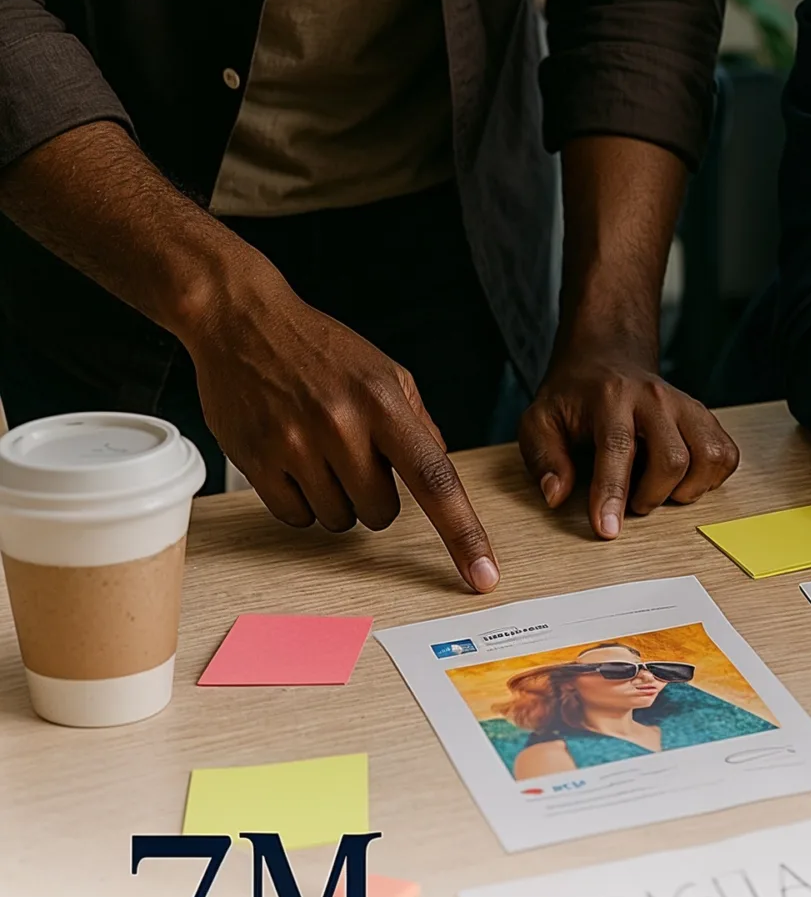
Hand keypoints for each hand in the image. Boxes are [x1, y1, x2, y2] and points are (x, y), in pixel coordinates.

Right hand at [186, 266, 498, 592]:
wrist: (243, 322)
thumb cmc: (323, 350)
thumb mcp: (387, 374)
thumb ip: (419, 427)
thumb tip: (441, 478)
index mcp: (385, 403)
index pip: (436, 479)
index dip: (463, 532)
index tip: (483, 574)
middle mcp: (342, 425)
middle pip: (381, 512)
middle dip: (377, 497)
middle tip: (356, 457)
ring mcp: (295, 444)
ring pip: (338, 520)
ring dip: (338, 500)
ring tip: (321, 452)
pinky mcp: (255, 459)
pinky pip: (295, 518)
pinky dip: (301, 503)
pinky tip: (293, 463)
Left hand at [518, 337, 739, 537]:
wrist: (608, 357)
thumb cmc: (574, 395)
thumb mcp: (539, 420)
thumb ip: (543, 458)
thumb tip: (557, 495)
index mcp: (611, 397)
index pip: (618, 449)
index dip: (612, 493)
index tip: (607, 529)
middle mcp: (655, 398)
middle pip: (673, 459)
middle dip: (652, 496)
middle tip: (633, 502)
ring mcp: (686, 405)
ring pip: (709, 457)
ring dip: (687, 488)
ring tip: (661, 489)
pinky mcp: (705, 416)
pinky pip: (726, 455)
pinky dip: (710, 477)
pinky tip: (683, 478)